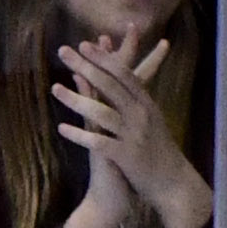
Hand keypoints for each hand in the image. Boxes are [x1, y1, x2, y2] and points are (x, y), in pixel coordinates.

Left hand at [56, 34, 210, 227]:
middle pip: (111, 85)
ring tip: (53, 88)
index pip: (124, 74)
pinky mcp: (126, 156)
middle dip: (86, 66)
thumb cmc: (156, 150)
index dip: (104, 58)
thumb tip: (119, 83)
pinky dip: (80, 135)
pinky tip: (61, 129)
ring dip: (76, 99)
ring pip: (103, 112)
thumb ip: (134, 102)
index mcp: (146, 104)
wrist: (173, 183)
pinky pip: (100, 143)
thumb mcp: (149, 120)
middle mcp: (141, 115)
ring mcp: (134, 134)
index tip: (85, 44)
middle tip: (64, 51)